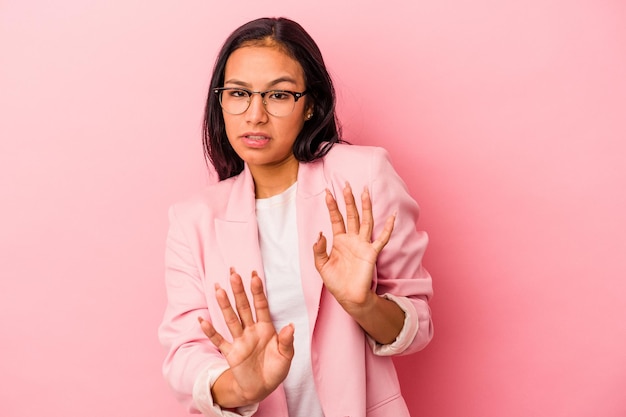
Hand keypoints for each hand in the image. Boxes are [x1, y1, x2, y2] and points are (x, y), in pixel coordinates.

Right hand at [198, 269, 294, 406]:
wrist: (262, 388)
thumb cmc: (275, 369)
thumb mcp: (286, 356)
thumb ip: (287, 341)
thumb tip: (291, 326)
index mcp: (266, 328)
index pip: (261, 306)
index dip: (258, 291)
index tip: (255, 276)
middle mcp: (251, 330)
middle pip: (243, 307)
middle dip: (239, 291)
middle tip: (233, 274)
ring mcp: (240, 341)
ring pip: (231, 319)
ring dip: (225, 305)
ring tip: (218, 289)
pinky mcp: (231, 353)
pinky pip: (219, 341)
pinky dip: (210, 332)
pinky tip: (202, 320)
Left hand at [312, 183, 395, 313]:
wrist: (349, 297)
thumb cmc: (336, 282)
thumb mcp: (321, 266)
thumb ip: (319, 250)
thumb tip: (319, 234)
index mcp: (339, 241)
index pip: (336, 219)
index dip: (332, 206)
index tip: (328, 192)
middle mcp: (352, 239)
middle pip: (351, 215)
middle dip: (349, 200)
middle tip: (346, 184)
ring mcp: (363, 244)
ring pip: (365, 221)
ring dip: (365, 207)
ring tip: (365, 192)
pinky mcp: (372, 253)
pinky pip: (382, 238)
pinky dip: (388, 228)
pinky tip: (393, 216)